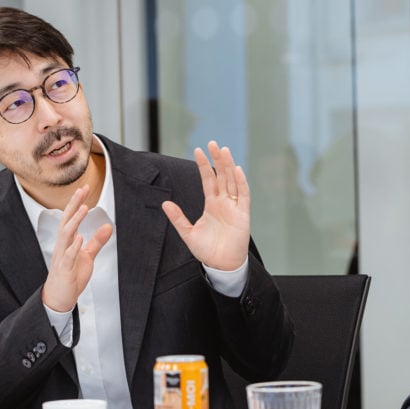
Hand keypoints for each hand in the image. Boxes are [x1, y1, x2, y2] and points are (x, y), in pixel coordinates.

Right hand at [41, 185, 112, 311]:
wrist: (59, 297)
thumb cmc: (71, 276)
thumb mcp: (87, 256)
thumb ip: (96, 241)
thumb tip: (108, 226)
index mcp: (67, 241)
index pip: (70, 218)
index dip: (76, 203)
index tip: (84, 188)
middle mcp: (62, 246)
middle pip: (66, 221)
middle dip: (74, 205)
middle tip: (82, 190)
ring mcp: (62, 257)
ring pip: (66, 235)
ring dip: (74, 221)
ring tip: (83, 208)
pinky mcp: (64, 270)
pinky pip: (68, 256)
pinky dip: (73, 247)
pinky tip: (80, 238)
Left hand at [162, 141, 249, 270]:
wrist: (221, 265)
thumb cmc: (207, 251)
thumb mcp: (188, 233)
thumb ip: (178, 218)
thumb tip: (165, 203)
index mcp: (212, 205)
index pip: (208, 180)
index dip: (204, 166)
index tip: (198, 150)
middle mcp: (224, 203)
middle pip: (222, 176)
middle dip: (217, 159)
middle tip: (212, 143)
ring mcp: (234, 207)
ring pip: (232, 181)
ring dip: (229, 166)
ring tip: (224, 150)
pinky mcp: (243, 215)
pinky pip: (243, 195)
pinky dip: (241, 183)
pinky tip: (237, 170)